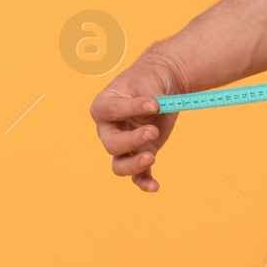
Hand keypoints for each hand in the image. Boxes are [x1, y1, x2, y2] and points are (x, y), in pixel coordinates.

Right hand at [89, 58, 179, 192]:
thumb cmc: (149, 79)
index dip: (131, 108)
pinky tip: (155, 186)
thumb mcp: (148, 80)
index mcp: (104, 105)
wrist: (161, 84)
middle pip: (111, 143)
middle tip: (153, 131)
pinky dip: (145, 182)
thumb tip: (156, 107)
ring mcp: (124, 144)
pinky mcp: (140, 154)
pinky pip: (138, 175)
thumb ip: (149, 95)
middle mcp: (109, 128)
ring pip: (119, 165)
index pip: (111, 111)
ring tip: (152, 157)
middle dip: (131, 141)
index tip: (154, 103)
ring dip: (134, 165)